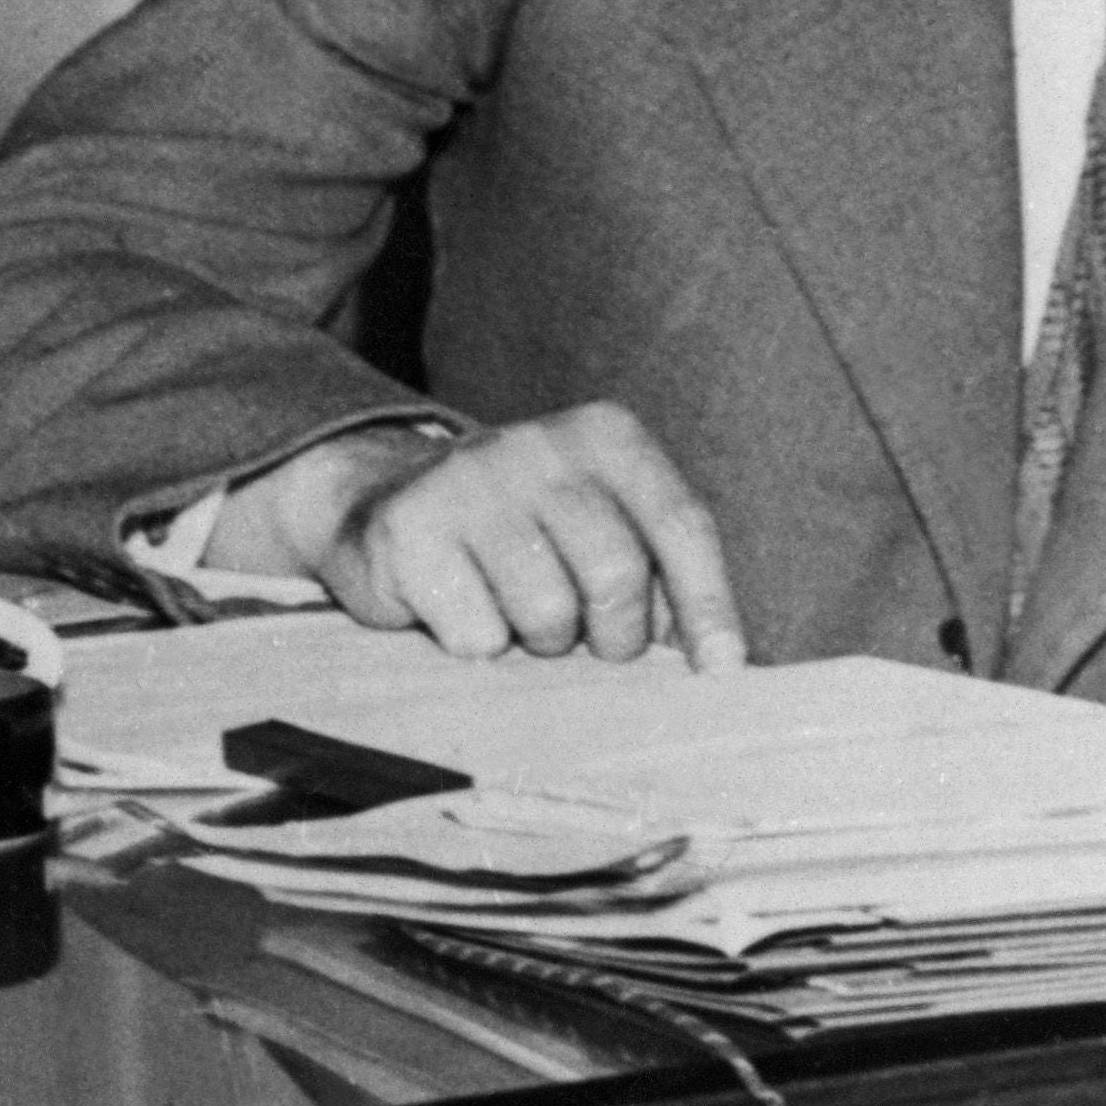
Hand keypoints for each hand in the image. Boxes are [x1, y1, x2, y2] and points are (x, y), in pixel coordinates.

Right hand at [213, 404, 750, 663]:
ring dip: (540, 641)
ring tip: (519, 615)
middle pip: (616, 574)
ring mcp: (468, 483)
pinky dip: (479, 645)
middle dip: (613, 634)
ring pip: (546, 612)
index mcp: (605, 436)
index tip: (721, 669)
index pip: (680, 524)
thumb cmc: (523, 535)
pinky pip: (478, 635)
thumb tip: (720, 660)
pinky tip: (462, 611)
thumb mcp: (601, 527)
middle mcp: (537, 445)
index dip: (708, 605)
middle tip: (589, 640)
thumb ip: (662, 573)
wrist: (384, 503)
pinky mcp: (409, 532)